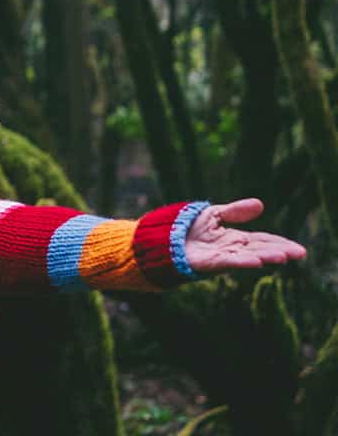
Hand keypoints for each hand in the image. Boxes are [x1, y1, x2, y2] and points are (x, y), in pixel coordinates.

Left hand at [185, 198, 306, 273]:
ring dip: (265, 257)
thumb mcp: (215, 214)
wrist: (165, 238)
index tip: (298, 248)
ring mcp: (222, 256)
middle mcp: (232, 249)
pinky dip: (243, 261)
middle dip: (279, 251)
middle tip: (299, 253)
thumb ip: (236, 211)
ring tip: (283, 257)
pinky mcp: (209, 262)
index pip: (262, 240)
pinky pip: (229, 261)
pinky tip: (257, 261)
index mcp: (235, 238)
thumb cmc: (189, 227)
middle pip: (259, 249)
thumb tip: (260, 204)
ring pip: (248, 256)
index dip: (279, 243)